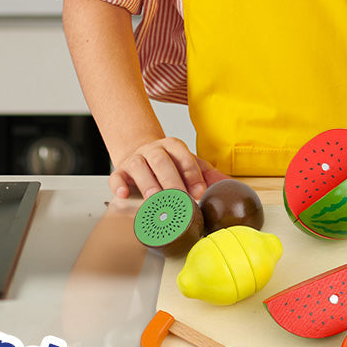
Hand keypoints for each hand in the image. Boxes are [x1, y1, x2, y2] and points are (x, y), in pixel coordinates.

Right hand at [109, 138, 228, 201]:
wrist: (140, 154)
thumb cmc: (168, 165)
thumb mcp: (189, 164)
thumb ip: (208, 174)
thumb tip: (230, 184)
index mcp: (173, 146)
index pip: (184, 156)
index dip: (192, 174)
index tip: (199, 192)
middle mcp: (153, 150)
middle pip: (161, 161)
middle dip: (171, 180)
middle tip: (179, 199)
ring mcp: (135, 159)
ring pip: (139, 166)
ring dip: (148, 183)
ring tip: (154, 199)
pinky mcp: (120, 171)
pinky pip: (116, 176)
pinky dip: (119, 185)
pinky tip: (124, 195)